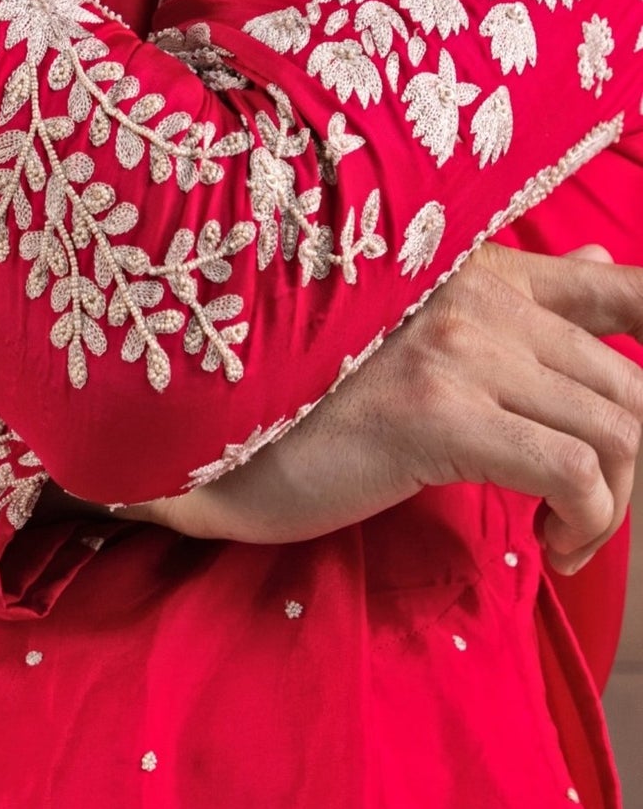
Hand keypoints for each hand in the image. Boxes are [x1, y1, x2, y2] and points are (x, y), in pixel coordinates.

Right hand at [112, 242, 642, 574]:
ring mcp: (459, 349)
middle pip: (626, 381)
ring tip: (565, 539)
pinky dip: (586, 521)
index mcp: (470, 272)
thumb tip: (600, 261)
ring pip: (615, 428)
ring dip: (612, 503)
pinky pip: (574, 473)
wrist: (207, 423)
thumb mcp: (408, 331)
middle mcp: (475, 296)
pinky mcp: (439, 415)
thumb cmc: (302, 390)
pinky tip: (548, 546)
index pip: (610, 282)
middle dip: (628, 461)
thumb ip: (507, 301)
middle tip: (581, 511)